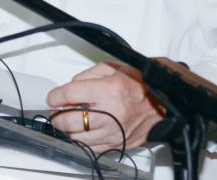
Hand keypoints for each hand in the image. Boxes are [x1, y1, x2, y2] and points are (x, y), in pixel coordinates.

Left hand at [45, 61, 164, 151]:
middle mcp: (111, 113)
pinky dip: (82, 141)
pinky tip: (81, 132)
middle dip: (56, 117)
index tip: (53, 98)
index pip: (70, 95)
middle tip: (55, 112)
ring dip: (68, 130)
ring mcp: (115, 131)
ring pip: (79, 138)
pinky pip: (93, 148)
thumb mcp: (112, 68)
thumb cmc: (139, 83)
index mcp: (108, 90)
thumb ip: (87, 75)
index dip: (55, 96)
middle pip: (70, 121)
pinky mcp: (120, 143)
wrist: (164, 101)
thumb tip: (71, 87)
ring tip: (67, 122)